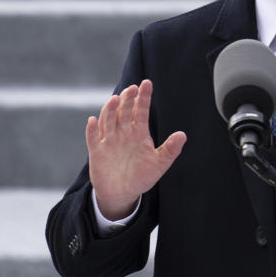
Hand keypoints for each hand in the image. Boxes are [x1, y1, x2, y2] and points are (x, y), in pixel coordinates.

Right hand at [85, 79, 185, 220]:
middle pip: (124, 112)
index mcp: (139, 133)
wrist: (123, 194)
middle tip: (132, 88)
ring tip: (115, 99)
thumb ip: (170, 150)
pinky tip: (93, 120)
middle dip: (127, 100)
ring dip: (110, 110)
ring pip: (108, 121)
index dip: (143, 98)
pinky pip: (93, 139)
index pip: (140, 111)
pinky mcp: (97, 152)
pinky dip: (92, 130)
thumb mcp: (159, 164)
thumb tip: (183, 135)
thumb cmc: (142, 176)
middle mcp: (123, 133)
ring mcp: (109, 141)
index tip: (147, 83)